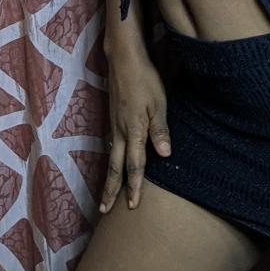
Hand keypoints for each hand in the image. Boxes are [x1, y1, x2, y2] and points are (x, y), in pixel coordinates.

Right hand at [99, 55, 170, 215]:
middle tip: (104, 211)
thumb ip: (160, 130)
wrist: (123, 60)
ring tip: (105, 195)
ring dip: (108, 178)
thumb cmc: (145, 79)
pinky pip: (110, 146)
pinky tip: (111, 164)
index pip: (134, 165)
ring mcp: (114, 125)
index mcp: (134, 130)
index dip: (135, 186)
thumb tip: (165, 155)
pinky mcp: (113, 118)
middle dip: (111, 190)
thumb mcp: (159, 103)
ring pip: (110, 158)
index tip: (132, 206)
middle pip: (115, 167)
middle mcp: (120, 132)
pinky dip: (109, 162)